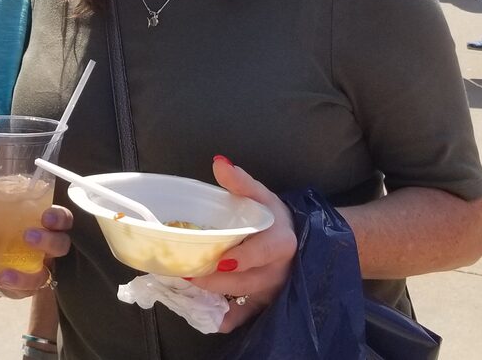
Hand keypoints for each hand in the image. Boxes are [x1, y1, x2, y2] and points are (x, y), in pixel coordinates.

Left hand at [0, 206, 73, 297]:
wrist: (1, 263)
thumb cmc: (5, 236)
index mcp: (46, 225)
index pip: (63, 219)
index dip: (59, 218)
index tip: (46, 215)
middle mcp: (51, 248)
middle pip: (62, 244)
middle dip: (49, 240)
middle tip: (29, 236)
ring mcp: (44, 269)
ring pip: (48, 273)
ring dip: (28, 274)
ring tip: (5, 273)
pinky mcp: (33, 287)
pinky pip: (29, 290)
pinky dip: (14, 285)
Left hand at [185, 156, 296, 332]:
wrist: (296, 241)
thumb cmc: (274, 217)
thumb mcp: (262, 195)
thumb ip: (240, 182)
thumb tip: (218, 162)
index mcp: (280, 242)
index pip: (262, 252)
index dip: (242, 258)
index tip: (220, 258)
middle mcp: (277, 271)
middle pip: (244, 280)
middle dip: (214, 279)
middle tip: (185, 271)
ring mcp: (270, 290)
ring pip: (241, 299)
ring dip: (212, 295)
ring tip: (186, 282)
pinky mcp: (262, 304)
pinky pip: (243, 317)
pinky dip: (225, 320)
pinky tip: (206, 315)